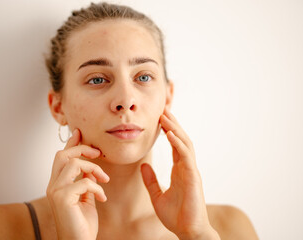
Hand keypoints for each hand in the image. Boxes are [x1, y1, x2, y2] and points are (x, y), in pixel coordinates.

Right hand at [46, 129, 109, 239]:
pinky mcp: (62, 199)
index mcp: (57, 184)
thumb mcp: (85, 198)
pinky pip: (83, 182)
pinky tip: (102, 198)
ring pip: (73, 163)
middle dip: (82, 149)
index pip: (61, 157)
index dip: (71, 143)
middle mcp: (53, 185)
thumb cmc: (82, 224)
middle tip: (98, 153)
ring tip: (104, 180)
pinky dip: (97, 188)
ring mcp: (56, 191)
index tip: (80, 133)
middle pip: (63, 154)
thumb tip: (89, 168)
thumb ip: (85, 181)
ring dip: (94, 168)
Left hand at [141, 109, 219, 239]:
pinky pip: (186, 156)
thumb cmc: (176, 216)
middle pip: (180, 140)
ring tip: (165, 116)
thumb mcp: (156, 196)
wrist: (188, 232)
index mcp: (179, 170)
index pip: (175, 145)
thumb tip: (143, 166)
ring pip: (184, 144)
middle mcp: (186, 167)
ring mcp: (191, 171)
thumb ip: (151, 180)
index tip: (159, 118)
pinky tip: (170, 134)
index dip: (168, 131)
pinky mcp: (193, 177)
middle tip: (163, 108)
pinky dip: (178, 144)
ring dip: (175, 129)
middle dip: (172, 124)